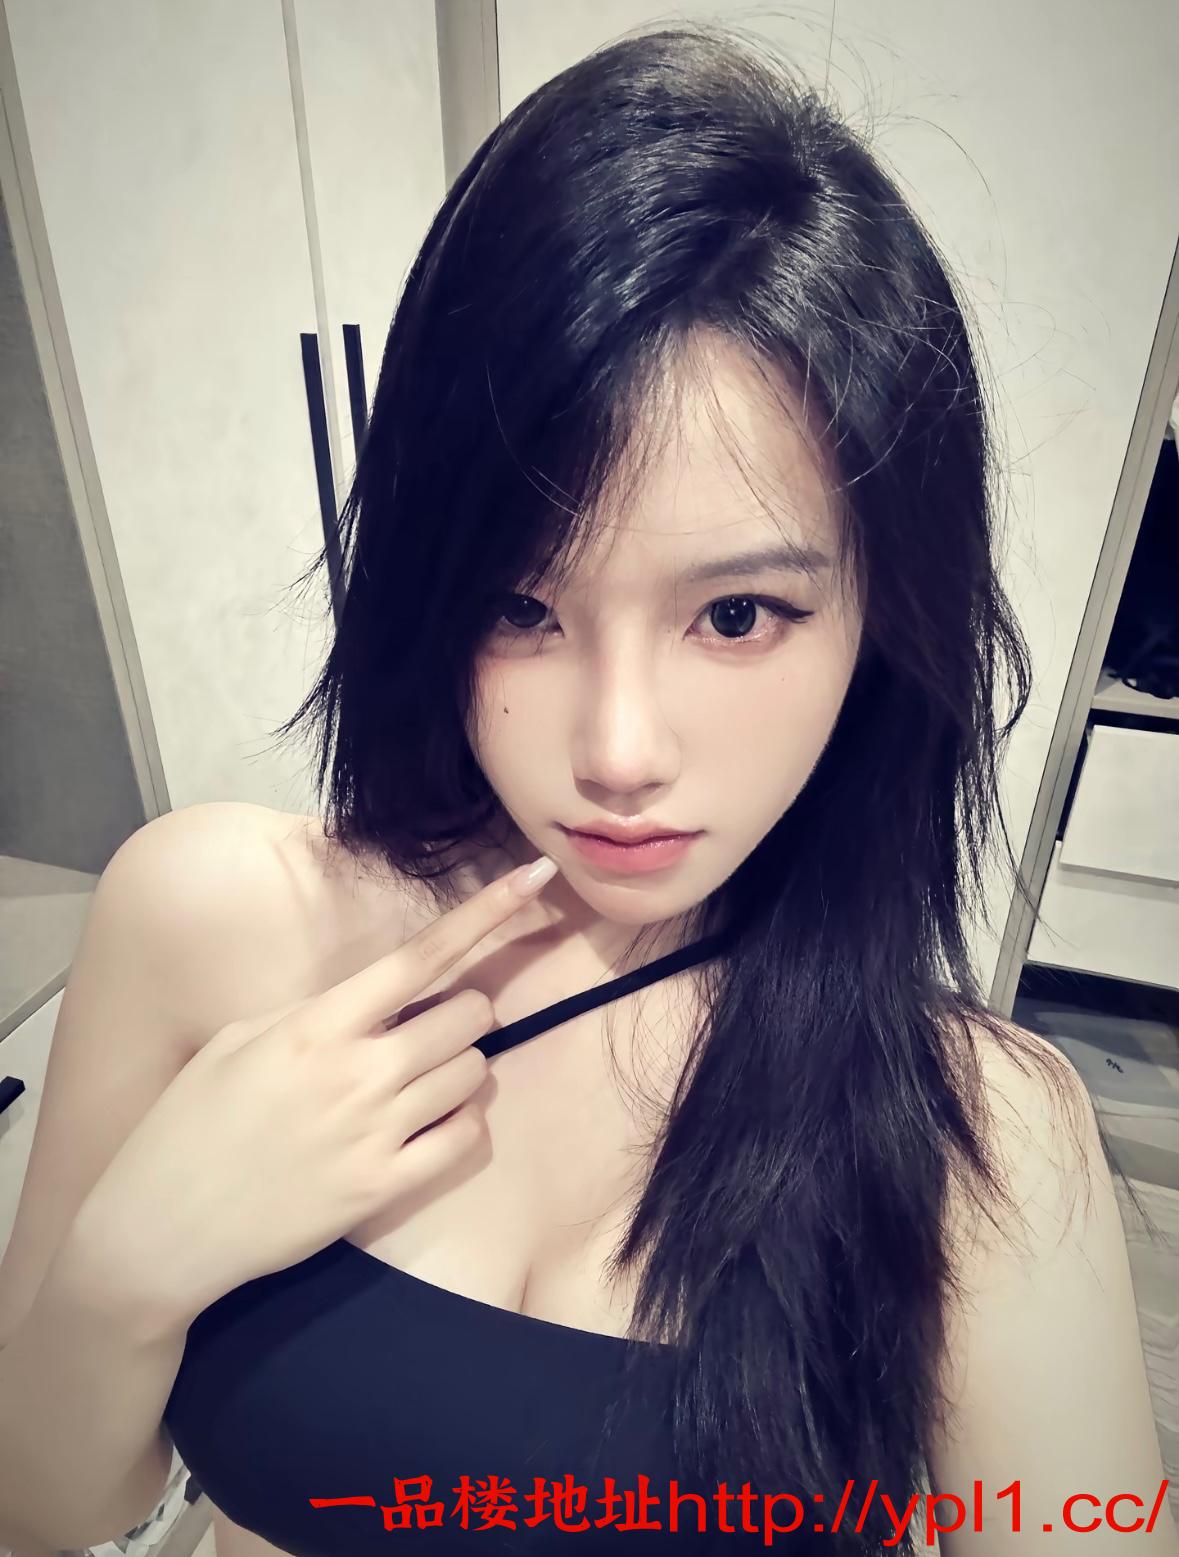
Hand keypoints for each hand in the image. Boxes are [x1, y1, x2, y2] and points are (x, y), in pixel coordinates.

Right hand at [69, 855, 559, 1327]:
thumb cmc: (189, 1125)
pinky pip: (466, 1138)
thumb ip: (314, 1013)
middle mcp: (356, 1072)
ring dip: (460, 1069)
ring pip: (473, 1074)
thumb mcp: (239, 1042)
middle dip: (463, 1015)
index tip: (536, 875)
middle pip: (468, 1016)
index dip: (488, 912)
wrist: (160, 1230)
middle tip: (428, 1032)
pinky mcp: (384, 1188)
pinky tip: (429, 1125)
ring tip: (416, 1083)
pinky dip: (461, 1124)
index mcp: (317, 1024)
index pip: (421, 956)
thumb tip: (374, 1000)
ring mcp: (375, 1133)